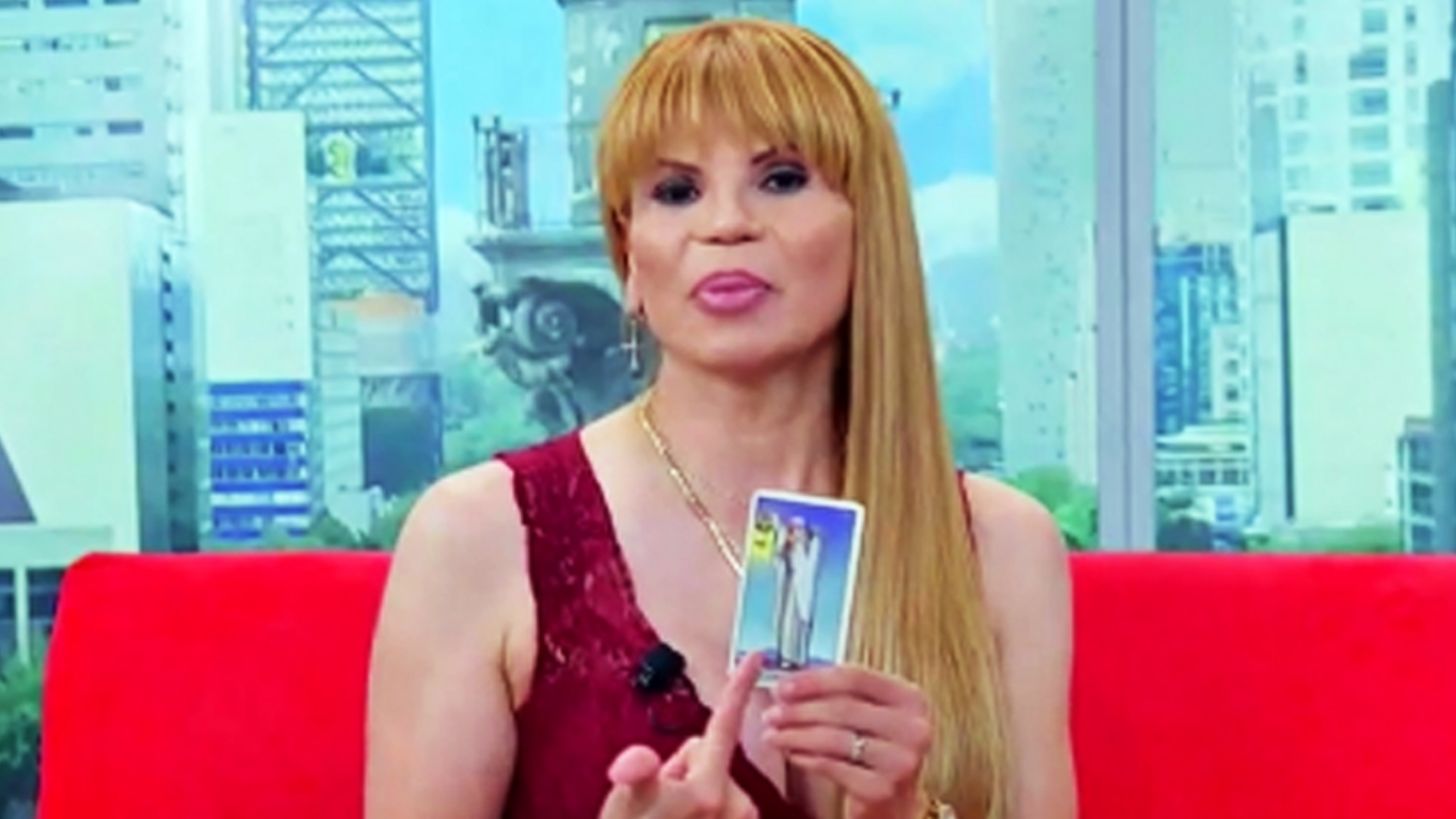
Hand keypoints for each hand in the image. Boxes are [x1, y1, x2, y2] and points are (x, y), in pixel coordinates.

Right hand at [599, 653, 763, 818]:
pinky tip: (678, 818)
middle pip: (708, 755)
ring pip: (710, 778)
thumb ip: (636, 774)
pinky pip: (717, 802)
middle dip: (683, 768)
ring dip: (688, 791)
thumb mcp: (622, 808)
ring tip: (663, 815)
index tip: (756, 656)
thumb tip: (639, 759)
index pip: (725, 725)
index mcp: (709, 790)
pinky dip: (699, 807)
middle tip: (654, 799)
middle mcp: (735, 806)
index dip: (738, 687)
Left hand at [762, 666, 931, 818]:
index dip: (814, 680)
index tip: (783, 686)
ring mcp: (901, 761)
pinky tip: (791, 753)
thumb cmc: (877, 752)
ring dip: (796, 735)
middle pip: (843, 708)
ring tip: (773, 735)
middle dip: (799, 710)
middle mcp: (914, 728)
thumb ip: (841, 693)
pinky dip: (806, 758)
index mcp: (911, 699)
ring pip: (835, 739)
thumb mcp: (871, 715)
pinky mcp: (882, 789)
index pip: (856, 677)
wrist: (895, 803)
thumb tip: (790, 682)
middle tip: (771, 713)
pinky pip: (832, 767)